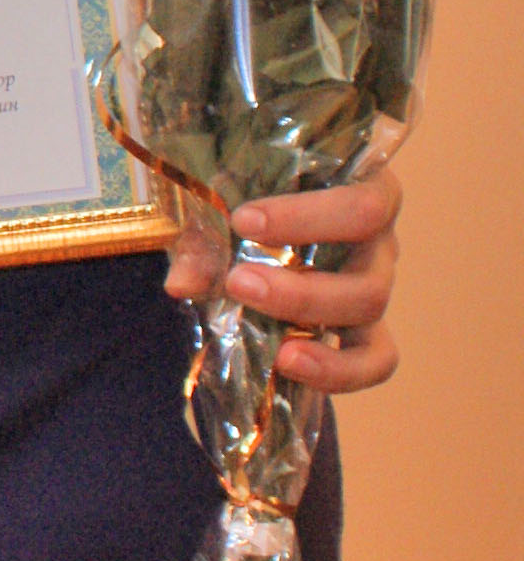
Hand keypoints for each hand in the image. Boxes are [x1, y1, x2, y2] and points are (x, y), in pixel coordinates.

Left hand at [164, 169, 402, 395]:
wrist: (250, 228)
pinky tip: (290, 365)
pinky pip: (375, 360)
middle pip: (368, 275)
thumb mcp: (222, 206)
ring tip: (273, 346)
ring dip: (313, 326)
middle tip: (240, 283)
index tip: (243, 221)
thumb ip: (205, 239)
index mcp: (359, 189)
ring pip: (369, 311)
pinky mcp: (367, 331)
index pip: (362, 205)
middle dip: (301, 289)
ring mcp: (373, 286)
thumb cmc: (246, 201)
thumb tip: (183, 284)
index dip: (306, 218)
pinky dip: (339, 371)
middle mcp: (377, 240)